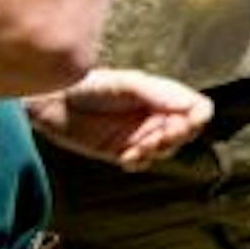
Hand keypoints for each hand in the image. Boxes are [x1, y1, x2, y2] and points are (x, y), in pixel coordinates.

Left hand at [27, 69, 212, 170]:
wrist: (51, 102)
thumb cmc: (88, 84)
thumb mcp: (126, 84)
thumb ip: (158, 94)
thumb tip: (189, 106)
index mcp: (163, 95)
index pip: (199, 109)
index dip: (195, 121)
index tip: (177, 126)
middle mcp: (156, 114)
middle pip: (187, 133)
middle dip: (171, 140)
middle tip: (149, 141)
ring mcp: (141, 133)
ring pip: (167, 151)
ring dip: (152, 153)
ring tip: (131, 151)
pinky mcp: (123, 151)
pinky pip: (145, 164)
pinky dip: (139, 163)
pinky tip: (123, 158)